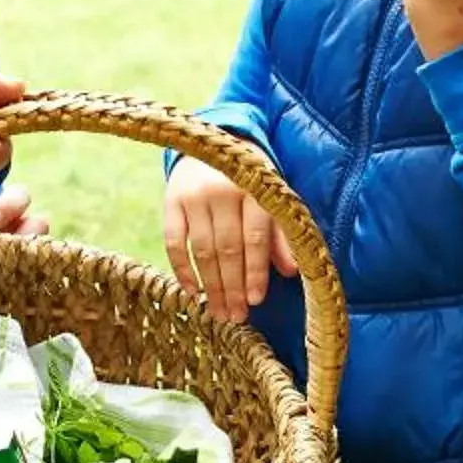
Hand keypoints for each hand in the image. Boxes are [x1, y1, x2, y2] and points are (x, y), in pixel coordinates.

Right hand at [164, 155, 296, 321]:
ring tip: (219, 312)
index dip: (255, 271)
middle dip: (233, 287)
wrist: (212, 146)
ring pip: (202, 250)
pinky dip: (182, 269)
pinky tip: (193, 292)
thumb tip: (291, 271)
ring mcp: (193, 197)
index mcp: (254, 189)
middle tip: (236, 317)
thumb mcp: (271, 198)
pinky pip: (173, 242)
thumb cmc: (250, 180)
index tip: (256, 300)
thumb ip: (281, 233)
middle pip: (227, 249)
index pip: (255, 237)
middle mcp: (222, 192)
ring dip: (210, 286)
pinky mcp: (171, 202)